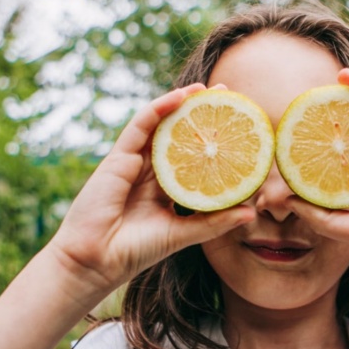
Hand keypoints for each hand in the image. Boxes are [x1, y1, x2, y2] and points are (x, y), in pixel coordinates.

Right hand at [45, 84, 255, 293]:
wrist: (97, 260)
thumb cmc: (134, 250)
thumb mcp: (182, 234)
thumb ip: (213, 222)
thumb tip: (251, 212)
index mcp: (163, 190)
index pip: (191, 158)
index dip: (211, 141)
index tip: (237, 128)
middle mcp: (148, 172)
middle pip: (178, 136)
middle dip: (200, 115)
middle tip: (228, 96)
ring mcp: (132, 162)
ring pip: (160, 125)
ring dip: (182, 103)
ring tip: (207, 88)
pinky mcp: (118, 157)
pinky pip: (141, 125)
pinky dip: (159, 108)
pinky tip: (180, 96)